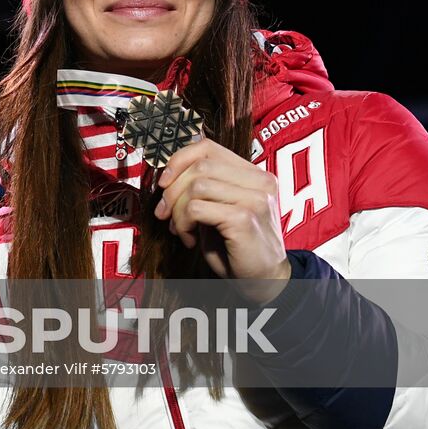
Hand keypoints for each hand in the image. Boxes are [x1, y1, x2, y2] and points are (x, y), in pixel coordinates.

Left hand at [153, 139, 289, 304]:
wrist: (263, 281)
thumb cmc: (236, 245)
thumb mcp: (218, 208)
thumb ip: (203, 187)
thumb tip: (167, 176)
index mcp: (254, 174)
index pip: (208, 147)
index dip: (179, 160)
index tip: (164, 183)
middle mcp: (260, 181)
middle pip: (200, 165)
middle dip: (173, 190)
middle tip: (165, 213)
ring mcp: (255, 198)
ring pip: (197, 186)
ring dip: (177, 210)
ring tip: (181, 229)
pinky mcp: (245, 218)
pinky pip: (196, 208)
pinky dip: (184, 224)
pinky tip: (190, 240)